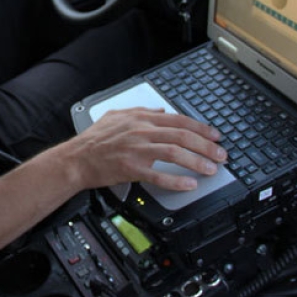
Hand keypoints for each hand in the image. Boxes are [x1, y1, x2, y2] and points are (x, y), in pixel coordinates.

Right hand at [67, 108, 226, 191]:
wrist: (76, 158)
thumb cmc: (94, 140)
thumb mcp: (116, 116)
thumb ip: (141, 112)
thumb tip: (161, 111)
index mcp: (140, 118)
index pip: (178, 121)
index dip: (200, 128)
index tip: (214, 136)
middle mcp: (141, 131)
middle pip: (182, 136)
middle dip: (206, 146)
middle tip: (220, 154)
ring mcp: (137, 150)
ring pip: (175, 153)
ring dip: (197, 162)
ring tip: (210, 169)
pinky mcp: (132, 168)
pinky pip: (159, 175)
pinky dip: (177, 180)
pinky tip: (189, 184)